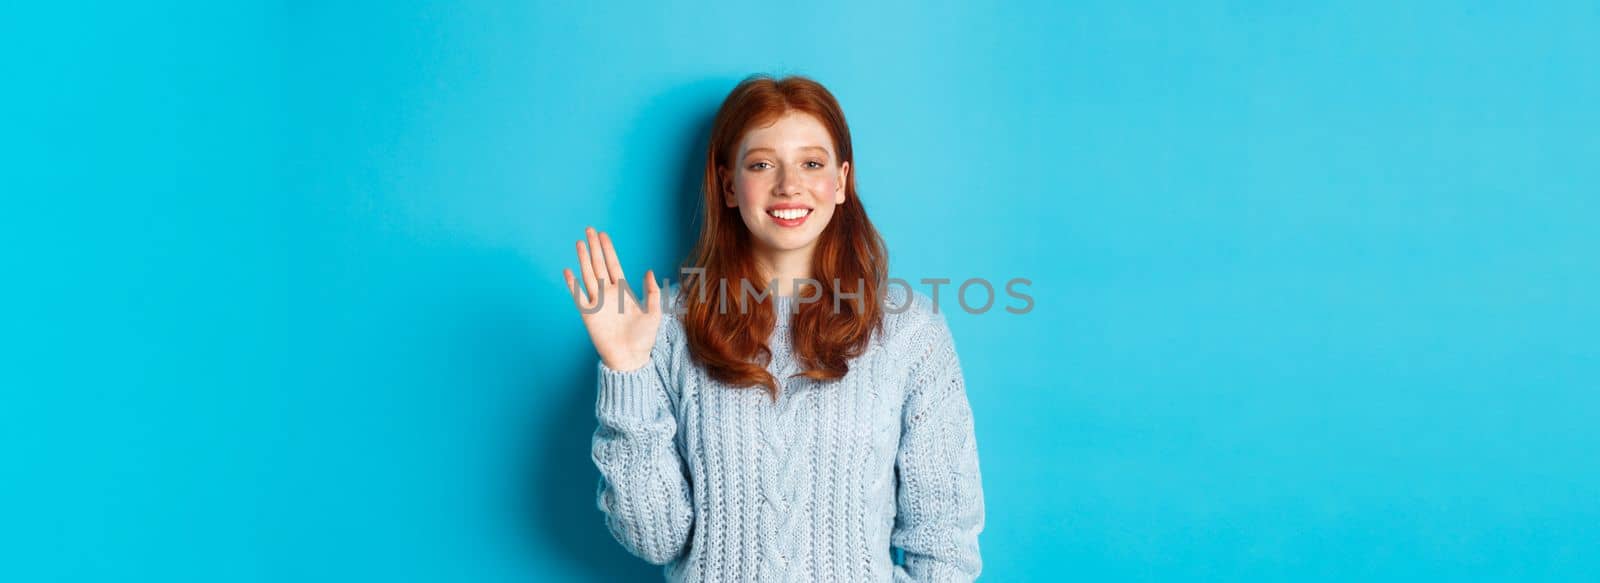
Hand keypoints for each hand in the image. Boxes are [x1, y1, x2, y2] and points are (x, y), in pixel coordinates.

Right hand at [563, 226, 661, 371]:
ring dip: (583, 259)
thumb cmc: (644, 339)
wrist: (631, 359)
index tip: (603, 235)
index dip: (608, 249)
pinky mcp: (588, 315)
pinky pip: (578, 296)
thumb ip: (653, 292)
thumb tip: (649, 271)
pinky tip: (568, 271)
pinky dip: (572, 284)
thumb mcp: (654, 313)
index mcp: (624, 292)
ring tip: (579, 243)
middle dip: (594, 248)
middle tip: (589, 230)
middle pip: (598, 265)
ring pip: (588, 275)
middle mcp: (608, 294)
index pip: (613, 265)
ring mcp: (597, 303)